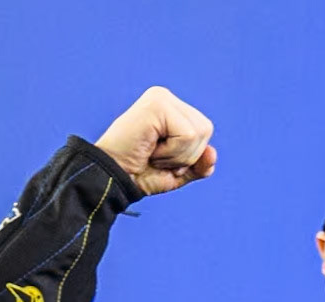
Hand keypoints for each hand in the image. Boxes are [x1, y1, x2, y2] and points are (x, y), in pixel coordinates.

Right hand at [94, 86, 216, 195]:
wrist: (113, 180)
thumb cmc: (139, 175)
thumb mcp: (178, 173)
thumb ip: (199, 165)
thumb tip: (212, 152)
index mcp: (171, 109)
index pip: (204, 131)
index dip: (189, 155)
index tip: (161, 158)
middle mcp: (166, 98)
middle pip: (206, 129)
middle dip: (185, 155)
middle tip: (156, 156)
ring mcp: (161, 97)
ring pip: (198, 133)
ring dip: (177, 155)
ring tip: (152, 153)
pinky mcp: (156, 104)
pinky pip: (187, 135)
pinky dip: (172, 152)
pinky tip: (150, 149)